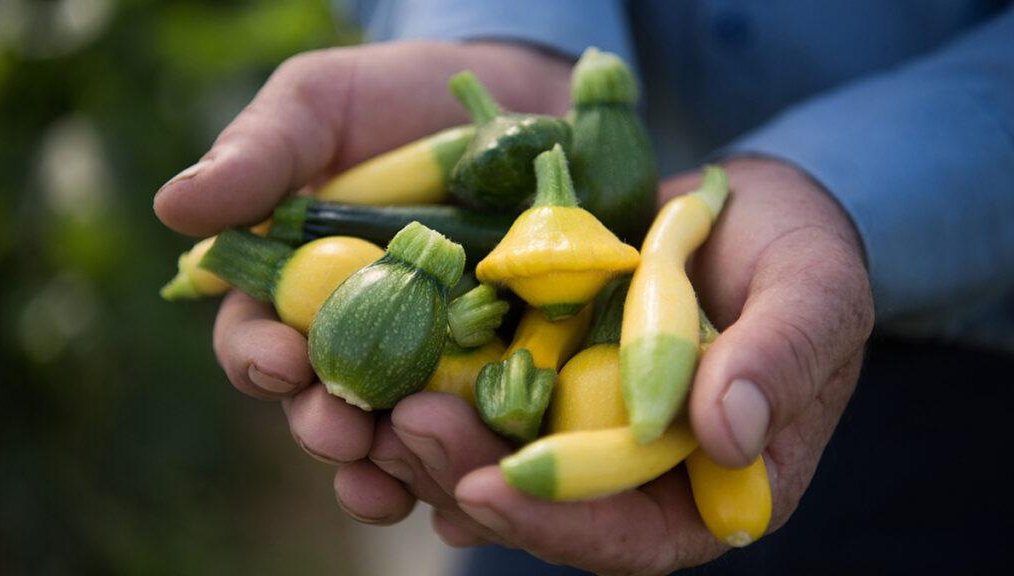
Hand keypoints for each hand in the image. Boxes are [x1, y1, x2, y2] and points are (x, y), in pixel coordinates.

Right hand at [152, 40, 571, 522]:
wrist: (516, 101)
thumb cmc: (397, 98)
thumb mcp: (320, 105)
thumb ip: (259, 153)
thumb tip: (175, 208)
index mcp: (294, 292)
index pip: (257, 344)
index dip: (260, 360)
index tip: (282, 359)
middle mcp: (354, 342)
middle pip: (325, 409)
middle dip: (327, 428)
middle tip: (344, 432)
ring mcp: (430, 366)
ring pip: (401, 441)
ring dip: (399, 463)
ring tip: (408, 464)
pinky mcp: (503, 375)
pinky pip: (484, 436)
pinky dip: (476, 462)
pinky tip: (481, 474)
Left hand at [380, 157, 873, 573]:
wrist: (747, 210)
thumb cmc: (800, 257)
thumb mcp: (813, 295)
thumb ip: (780, 360)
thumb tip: (726, 434)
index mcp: (710, 483)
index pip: (634, 537)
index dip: (561, 521)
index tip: (491, 488)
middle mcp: (636, 470)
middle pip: (546, 508)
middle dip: (471, 479)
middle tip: (409, 426)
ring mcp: (582, 423)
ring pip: (497, 463)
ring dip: (434, 446)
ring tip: (380, 403)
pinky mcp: (545, 374)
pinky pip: (481, 403)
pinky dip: (436, 394)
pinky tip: (384, 380)